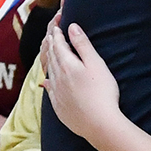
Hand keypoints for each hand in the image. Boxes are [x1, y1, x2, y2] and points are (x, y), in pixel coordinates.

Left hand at [40, 22, 121, 146]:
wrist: (99, 124)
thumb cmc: (102, 93)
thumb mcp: (96, 64)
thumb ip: (83, 45)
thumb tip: (71, 27)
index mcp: (67, 65)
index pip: (58, 45)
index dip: (57, 34)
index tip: (57, 27)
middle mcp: (58, 77)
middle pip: (52, 57)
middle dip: (51, 45)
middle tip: (51, 36)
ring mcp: (57, 93)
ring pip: (50, 71)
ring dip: (49, 60)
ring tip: (50, 54)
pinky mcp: (59, 107)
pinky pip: (50, 90)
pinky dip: (48, 82)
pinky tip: (48, 82)